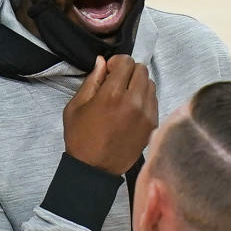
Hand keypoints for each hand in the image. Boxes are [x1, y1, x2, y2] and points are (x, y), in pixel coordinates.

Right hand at [62, 55, 157, 176]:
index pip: (127, 62)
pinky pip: (154, 100)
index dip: (117, 62)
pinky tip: (132, 108)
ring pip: (150, 83)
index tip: (109, 71)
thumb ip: (92, 80)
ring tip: (126, 96)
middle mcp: (133, 101)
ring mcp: (146, 114)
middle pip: (141, 70)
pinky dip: (145, 98)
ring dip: (138, 84)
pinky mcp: (152, 124)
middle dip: (129, 71)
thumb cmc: (81, 138)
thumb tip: (102, 62)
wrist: (95, 169)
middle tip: (117, 83)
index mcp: (112, 94)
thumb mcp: (76, 106)